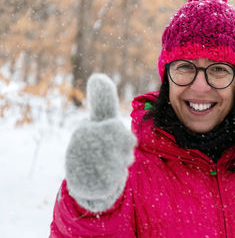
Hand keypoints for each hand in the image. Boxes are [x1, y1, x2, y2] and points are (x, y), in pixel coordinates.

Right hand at [65, 74, 134, 211]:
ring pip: (124, 162)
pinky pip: (118, 179)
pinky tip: (109, 177)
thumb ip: (102, 101)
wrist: (86, 181)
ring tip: (110, 164)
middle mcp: (81, 148)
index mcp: (84, 131)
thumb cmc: (96, 146)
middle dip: (125, 149)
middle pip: (125, 144)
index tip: (113, 141)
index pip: (116, 129)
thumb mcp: (100, 122)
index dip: (122, 137)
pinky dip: (118, 178)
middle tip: (114, 153)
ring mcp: (85, 167)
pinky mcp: (91, 186)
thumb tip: (97, 76)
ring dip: (123, 163)